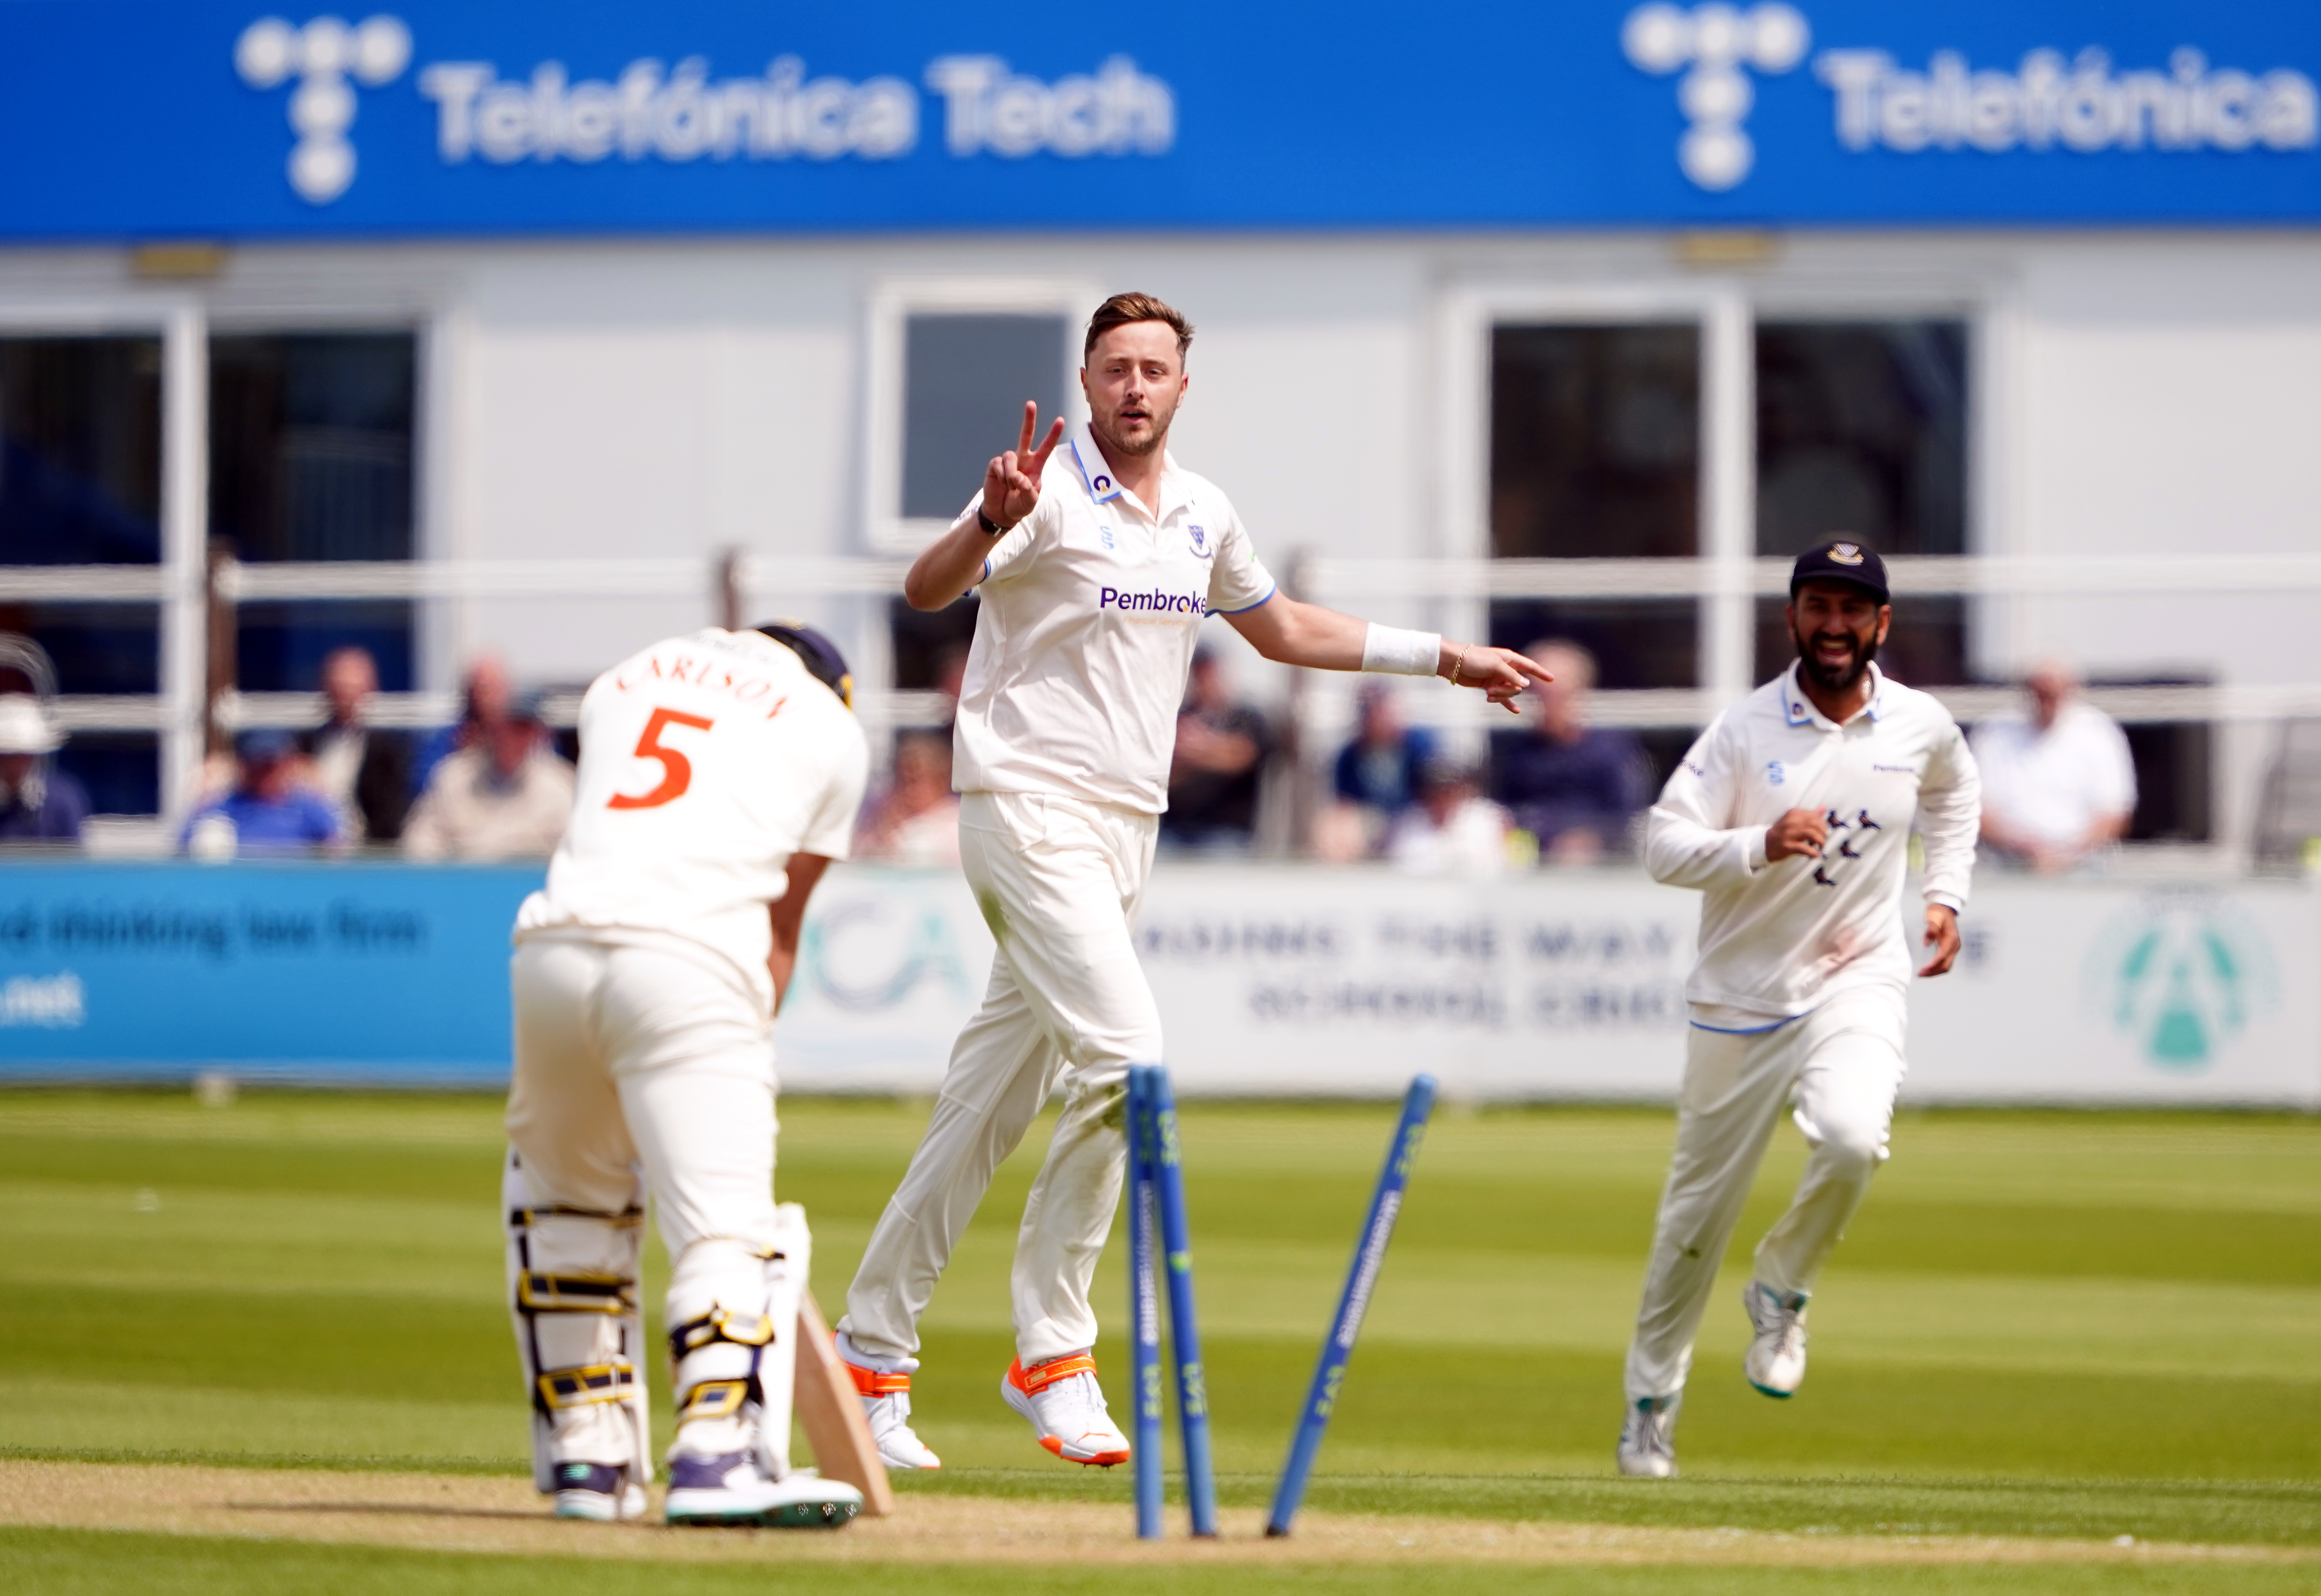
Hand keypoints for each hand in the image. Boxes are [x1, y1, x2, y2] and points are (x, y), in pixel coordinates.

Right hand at [981, 400, 1065, 531]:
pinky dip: (1001, 477)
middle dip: (1029, 420)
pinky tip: (1001, 484)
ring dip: (1011, 475)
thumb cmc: (1019, 506)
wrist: (1001, 512)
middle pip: (1025, 436)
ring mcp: (1008, 461)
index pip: (1046, 448)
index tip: (1060, 420)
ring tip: (1010, 487)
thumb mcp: (1030, 502)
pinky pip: (998, 464)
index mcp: (1036, 466)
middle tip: (1031, 403)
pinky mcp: (995, 464)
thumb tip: (1018, 477)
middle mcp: (1022, 459)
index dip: (1052, 434)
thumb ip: (1028, 490)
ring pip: (1010, 457)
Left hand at [1439, 644, 1554, 713]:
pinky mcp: (1489, 686)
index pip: (1529, 666)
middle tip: (1493, 689)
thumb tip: (1526, 684)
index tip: (1552, 679)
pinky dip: (1507, 704)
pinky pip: (1501, 697)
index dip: (1541, 673)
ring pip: (1509, 692)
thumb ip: (1511, 675)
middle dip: (1508, 691)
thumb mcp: (1495, 665)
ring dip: (1500, 696)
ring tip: (1488, 694)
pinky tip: (1516, 711)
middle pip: (1518, 684)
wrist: (1453, 663)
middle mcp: (1505, 669)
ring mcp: (1497, 678)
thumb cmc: (1473, 659)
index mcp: (1509, 659)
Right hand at [1764, 807, 1828, 861]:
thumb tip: (1823, 807)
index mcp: (1794, 813)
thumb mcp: (1794, 819)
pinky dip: (1813, 853)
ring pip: (1812, 835)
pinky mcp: (1787, 846)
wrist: (1764, 843)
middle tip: (1823, 840)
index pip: (1815, 816)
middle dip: (1823, 834)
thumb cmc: (1782, 832)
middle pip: (1815, 824)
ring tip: (1820, 847)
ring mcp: (1788, 834)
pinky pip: (1805, 848)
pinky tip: (1816, 855)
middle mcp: (1791, 822)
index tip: (1823, 832)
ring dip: (1821, 842)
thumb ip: (1809, 814)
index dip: (1823, 825)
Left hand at [1917, 903, 1961, 976]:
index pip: (1942, 956)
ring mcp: (1953, 948)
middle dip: (1933, 971)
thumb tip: (1925, 944)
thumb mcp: (1933, 918)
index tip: (1922, 969)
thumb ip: (1930, 930)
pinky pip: (1945, 962)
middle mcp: (1955, 946)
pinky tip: (1927, 968)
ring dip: (1934, 971)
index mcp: (1951, 939)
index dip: (1932, 964)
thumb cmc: (1937, 913)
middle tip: (1919, 974)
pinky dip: (1936, 967)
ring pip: (1946, 966)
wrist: (1945, 908)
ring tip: (1921, 974)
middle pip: (1946, 965)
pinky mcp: (1949, 948)